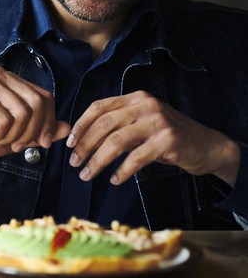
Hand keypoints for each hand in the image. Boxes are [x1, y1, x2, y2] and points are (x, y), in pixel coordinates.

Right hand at [0, 66, 69, 173]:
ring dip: (10, 136)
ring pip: (22, 115)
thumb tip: (66, 127)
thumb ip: (40, 130)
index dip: (47, 124)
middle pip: (37, 105)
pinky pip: (4, 121)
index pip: (45, 97)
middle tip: (13, 143)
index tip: (38, 143)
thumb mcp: (16, 136)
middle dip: (30, 133)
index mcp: (10, 79)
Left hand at [67, 90, 239, 186]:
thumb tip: (82, 140)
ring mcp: (157, 121)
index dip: (81, 125)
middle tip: (74, 163)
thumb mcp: (141, 124)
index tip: (69, 143)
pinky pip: (136, 157)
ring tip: (87, 175)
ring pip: (116, 141)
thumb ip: (118, 126)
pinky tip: (114, 180)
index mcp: (135, 98)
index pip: (98, 107)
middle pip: (104, 124)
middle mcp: (145, 105)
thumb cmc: (167, 137)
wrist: (207, 146)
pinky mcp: (167, 140)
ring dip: (98, 160)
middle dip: (85, 145)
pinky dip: (122, 170)